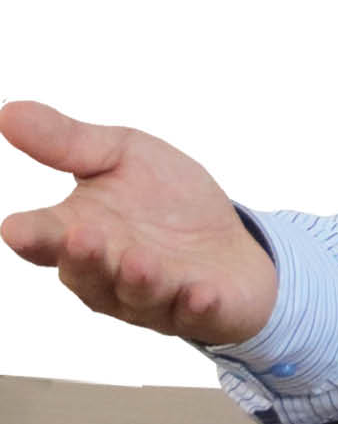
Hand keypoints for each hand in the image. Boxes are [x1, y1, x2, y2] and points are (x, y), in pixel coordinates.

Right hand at [1, 100, 276, 345]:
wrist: (230, 239)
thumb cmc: (165, 200)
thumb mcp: (122, 156)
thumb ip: (67, 142)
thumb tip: (8, 111)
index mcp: (81, 236)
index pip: (46, 240)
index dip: (32, 236)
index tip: (15, 228)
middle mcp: (110, 273)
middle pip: (88, 273)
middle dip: (84, 257)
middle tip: (81, 235)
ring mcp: (156, 296)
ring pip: (138, 294)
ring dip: (138, 280)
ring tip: (138, 260)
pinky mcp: (203, 307)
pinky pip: (197, 312)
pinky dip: (198, 305)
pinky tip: (201, 293)